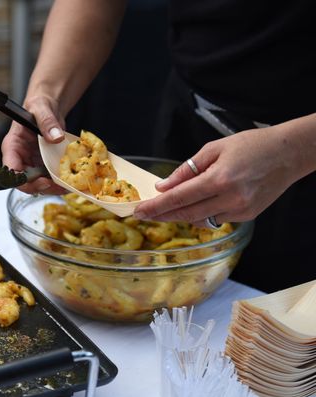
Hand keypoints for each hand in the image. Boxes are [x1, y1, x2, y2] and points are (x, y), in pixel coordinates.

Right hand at [1, 95, 66, 194]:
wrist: (48, 107)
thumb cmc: (39, 105)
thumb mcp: (42, 108)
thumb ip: (47, 121)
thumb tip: (56, 137)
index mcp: (12, 146)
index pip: (11, 170)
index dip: (25, 181)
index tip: (43, 182)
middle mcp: (20, 158)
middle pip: (25, 182)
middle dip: (42, 187)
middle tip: (60, 186)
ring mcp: (31, 163)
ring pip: (37, 183)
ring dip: (52, 187)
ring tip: (67, 185)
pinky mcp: (42, 165)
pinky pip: (48, 178)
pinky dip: (58, 181)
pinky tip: (69, 181)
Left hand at [133, 127, 302, 225]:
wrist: (289, 154)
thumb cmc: (252, 145)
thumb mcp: (214, 149)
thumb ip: (186, 170)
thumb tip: (164, 186)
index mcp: (219, 179)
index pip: (179, 198)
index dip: (156, 207)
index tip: (139, 211)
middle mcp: (230, 199)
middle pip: (186, 214)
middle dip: (162, 215)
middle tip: (144, 214)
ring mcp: (240, 210)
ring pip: (200, 220)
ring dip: (180, 216)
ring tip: (165, 209)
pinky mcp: (247, 216)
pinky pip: (216, 219)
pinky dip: (201, 214)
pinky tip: (195, 205)